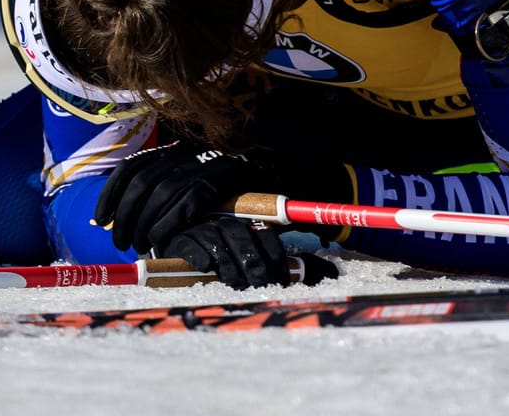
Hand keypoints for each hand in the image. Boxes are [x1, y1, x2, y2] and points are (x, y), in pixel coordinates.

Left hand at [93, 140, 265, 252]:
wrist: (277, 169)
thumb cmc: (231, 188)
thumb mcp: (194, 181)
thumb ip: (167, 191)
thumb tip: (132, 215)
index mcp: (174, 149)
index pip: (132, 167)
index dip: (111, 193)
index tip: (102, 219)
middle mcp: (185, 151)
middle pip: (142, 181)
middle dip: (126, 215)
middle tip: (121, 241)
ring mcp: (204, 162)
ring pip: (161, 191)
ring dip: (144, 222)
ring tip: (139, 245)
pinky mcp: (222, 178)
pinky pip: (187, 201)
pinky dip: (170, 222)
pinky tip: (162, 239)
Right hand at [163, 217, 292, 287]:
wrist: (181, 250)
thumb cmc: (222, 260)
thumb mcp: (251, 258)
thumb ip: (280, 264)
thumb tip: (328, 272)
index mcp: (244, 225)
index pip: (264, 234)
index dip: (274, 257)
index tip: (280, 281)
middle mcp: (223, 222)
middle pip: (241, 238)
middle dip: (254, 264)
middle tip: (260, 286)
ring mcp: (200, 230)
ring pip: (217, 241)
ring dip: (229, 264)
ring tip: (236, 283)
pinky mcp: (179, 240)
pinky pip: (191, 245)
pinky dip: (200, 255)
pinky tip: (207, 268)